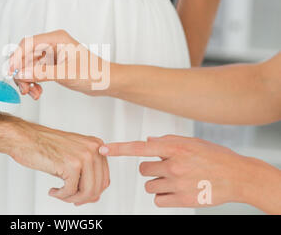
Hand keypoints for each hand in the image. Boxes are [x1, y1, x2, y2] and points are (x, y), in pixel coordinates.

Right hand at [0, 117, 109, 205]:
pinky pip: (71, 191)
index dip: (93, 192)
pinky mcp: (71, 165)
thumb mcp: (71, 157)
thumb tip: (95, 197)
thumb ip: (86, 174)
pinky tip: (53, 190)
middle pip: (98, 186)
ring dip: (72, 198)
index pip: (104, 178)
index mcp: (96, 145)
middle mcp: (93, 149)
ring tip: (60, 194)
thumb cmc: (44, 145)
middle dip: (83, 197)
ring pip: (88, 191)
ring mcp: (83, 156)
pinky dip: (61, 195)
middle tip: (69, 198)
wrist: (24, 137)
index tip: (80, 196)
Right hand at [8, 30, 109, 99]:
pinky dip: (33, 82)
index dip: (17, 57)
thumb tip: (23, 73)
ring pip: (29, 66)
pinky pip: (36, 72)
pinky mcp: (52, 66)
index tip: (12, 71)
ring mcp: (52, 55)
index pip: (28, 43)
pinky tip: (37, 91)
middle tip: (23, 87)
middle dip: (22, 72)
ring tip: (32, 92)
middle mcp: (52, 45)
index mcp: (56, 38)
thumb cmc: (95, 72)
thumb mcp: (66, 73)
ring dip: (27, 80)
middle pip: (26, 56)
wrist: (107, 81)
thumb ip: (42, 73)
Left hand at [100, 135, 262, 208]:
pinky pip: (158, 200)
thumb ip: (168, 141)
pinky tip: (177, 191)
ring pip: (150, 185)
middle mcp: (173, 165)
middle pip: (143, 169)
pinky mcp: (182, 200)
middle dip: (151, 169)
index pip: (139, 147)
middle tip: (168, 168)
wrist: (239, 177)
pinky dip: (164, 197)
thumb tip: (148, 143)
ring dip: (158, 183)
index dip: (119, 149)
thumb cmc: (216, 157)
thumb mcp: (192, 142)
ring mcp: (177, 183)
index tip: (103, 149)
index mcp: (175, 148)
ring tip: (176, 179)